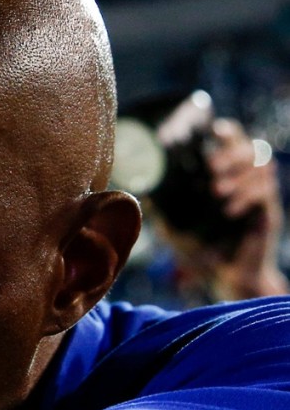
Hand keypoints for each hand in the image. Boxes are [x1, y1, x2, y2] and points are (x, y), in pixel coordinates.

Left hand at [169, 118, 287, 301]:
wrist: (227, 278)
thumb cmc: (202, 252)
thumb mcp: (175, 230)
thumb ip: (162, 211)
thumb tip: (141, 193)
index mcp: (227, 178)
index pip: (234, 142)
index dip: (228, 132)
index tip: (214, 130)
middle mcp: (247, 182)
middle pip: (252, 148)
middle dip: (232, 153)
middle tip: (212, 168)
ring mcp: (260, 196)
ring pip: (262, 166)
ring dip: (239, 175)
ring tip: (217, 193)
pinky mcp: (268, 213)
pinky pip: (265, 193)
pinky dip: (247, 197)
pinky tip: (229, 212)